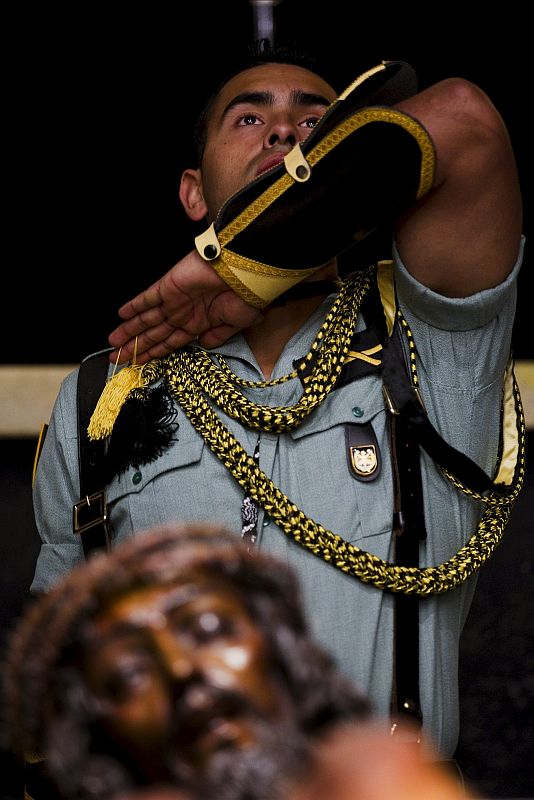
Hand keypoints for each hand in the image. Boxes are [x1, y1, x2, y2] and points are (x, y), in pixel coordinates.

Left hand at [108, 250, 261, 363]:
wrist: (245, 275)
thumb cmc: (245, 299)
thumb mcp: (234, 325)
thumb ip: (217, 337)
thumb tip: (203, 345)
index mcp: (198, 324)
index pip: (169, 342)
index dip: (153, 353)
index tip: (138, 363)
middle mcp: (183, 314)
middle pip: (154, 334)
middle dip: (135, 346)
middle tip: (116, 359)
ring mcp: (174, 300)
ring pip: (146, 319)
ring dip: (129, 331)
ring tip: (112, 343)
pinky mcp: (168, 287)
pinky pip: (147, 298)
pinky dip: (134, 306)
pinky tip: (121, 315)